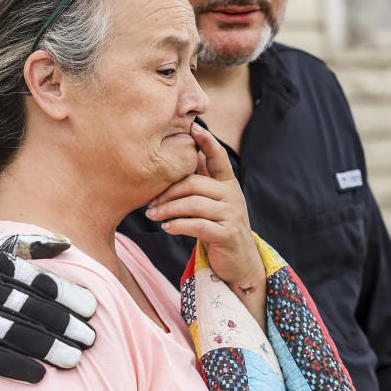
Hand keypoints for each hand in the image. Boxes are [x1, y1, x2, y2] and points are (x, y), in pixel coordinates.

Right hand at [0, 234, 96, 382]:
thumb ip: (25, 245)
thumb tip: (66, 243)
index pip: (36, 279)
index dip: (66, 294)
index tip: (92, 308)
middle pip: (28, 308)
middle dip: (63, 324)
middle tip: (91, 338)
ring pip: (11, 334)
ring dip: (46, 348)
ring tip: (74, 359)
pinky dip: (13, 366)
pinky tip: (39, 376)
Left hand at [145, 124, 264, 295]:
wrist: (239, 264)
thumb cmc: (219, 229)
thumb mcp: (212, 203)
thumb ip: (201, 183)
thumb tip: (180, 156)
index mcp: (228, 184)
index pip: (218, 158)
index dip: (207, 142)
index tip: (194, 127)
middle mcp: (233, 196)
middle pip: (195, 183)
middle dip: (168, 192)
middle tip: (150, 203)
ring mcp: (232, 215)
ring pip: (194, 204)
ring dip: (168, 210)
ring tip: (152, 216)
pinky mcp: (227, 234)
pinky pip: (197, 225)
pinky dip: (178, 226)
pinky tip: (167, 228)